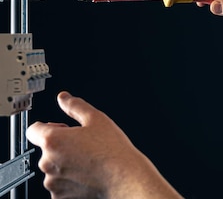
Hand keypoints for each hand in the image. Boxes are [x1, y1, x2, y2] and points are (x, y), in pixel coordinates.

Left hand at [26, 91, 182, 198]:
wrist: (124, 178)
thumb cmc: (112, 151)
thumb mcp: (97, 119)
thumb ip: (75, 106)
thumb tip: (64, 98)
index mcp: (52, 140)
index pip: (33, 130)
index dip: (47, 127)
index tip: (60, 129)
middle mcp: (47, 162)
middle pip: (46, 149)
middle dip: (61, 146)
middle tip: (84, 145)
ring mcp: (53, 182)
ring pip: (53, 168)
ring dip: (64, 164)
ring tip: (88, 161)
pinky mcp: (60, 196)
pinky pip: (60, 185)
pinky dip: (70, 180)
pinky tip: (87, 175)